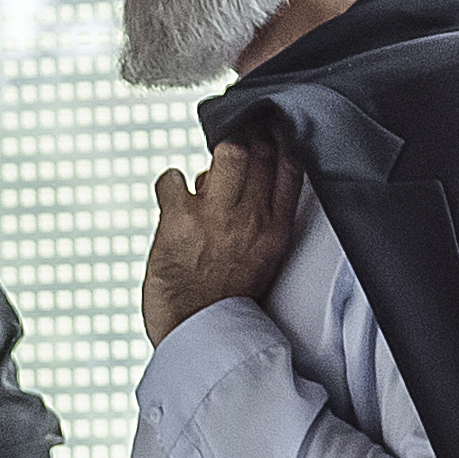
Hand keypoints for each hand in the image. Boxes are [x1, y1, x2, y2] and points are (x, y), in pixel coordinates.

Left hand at [142, 136, 305, 346]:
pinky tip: (170, 197)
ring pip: (225, 154)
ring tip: (201, 181)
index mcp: (276, 228)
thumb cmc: (224, 296)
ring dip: (210, 158)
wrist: (197, 334)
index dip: (279, 136)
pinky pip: (172, 179)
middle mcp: (252, 219)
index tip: (269, 123)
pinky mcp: (180, 223)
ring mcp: (217, 218)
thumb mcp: (261, 256)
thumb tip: (240, 178)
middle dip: (242, 138)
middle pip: (257, 152)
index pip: (290, 166)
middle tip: (228, 143)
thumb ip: (257, 217)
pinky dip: (168, 182)